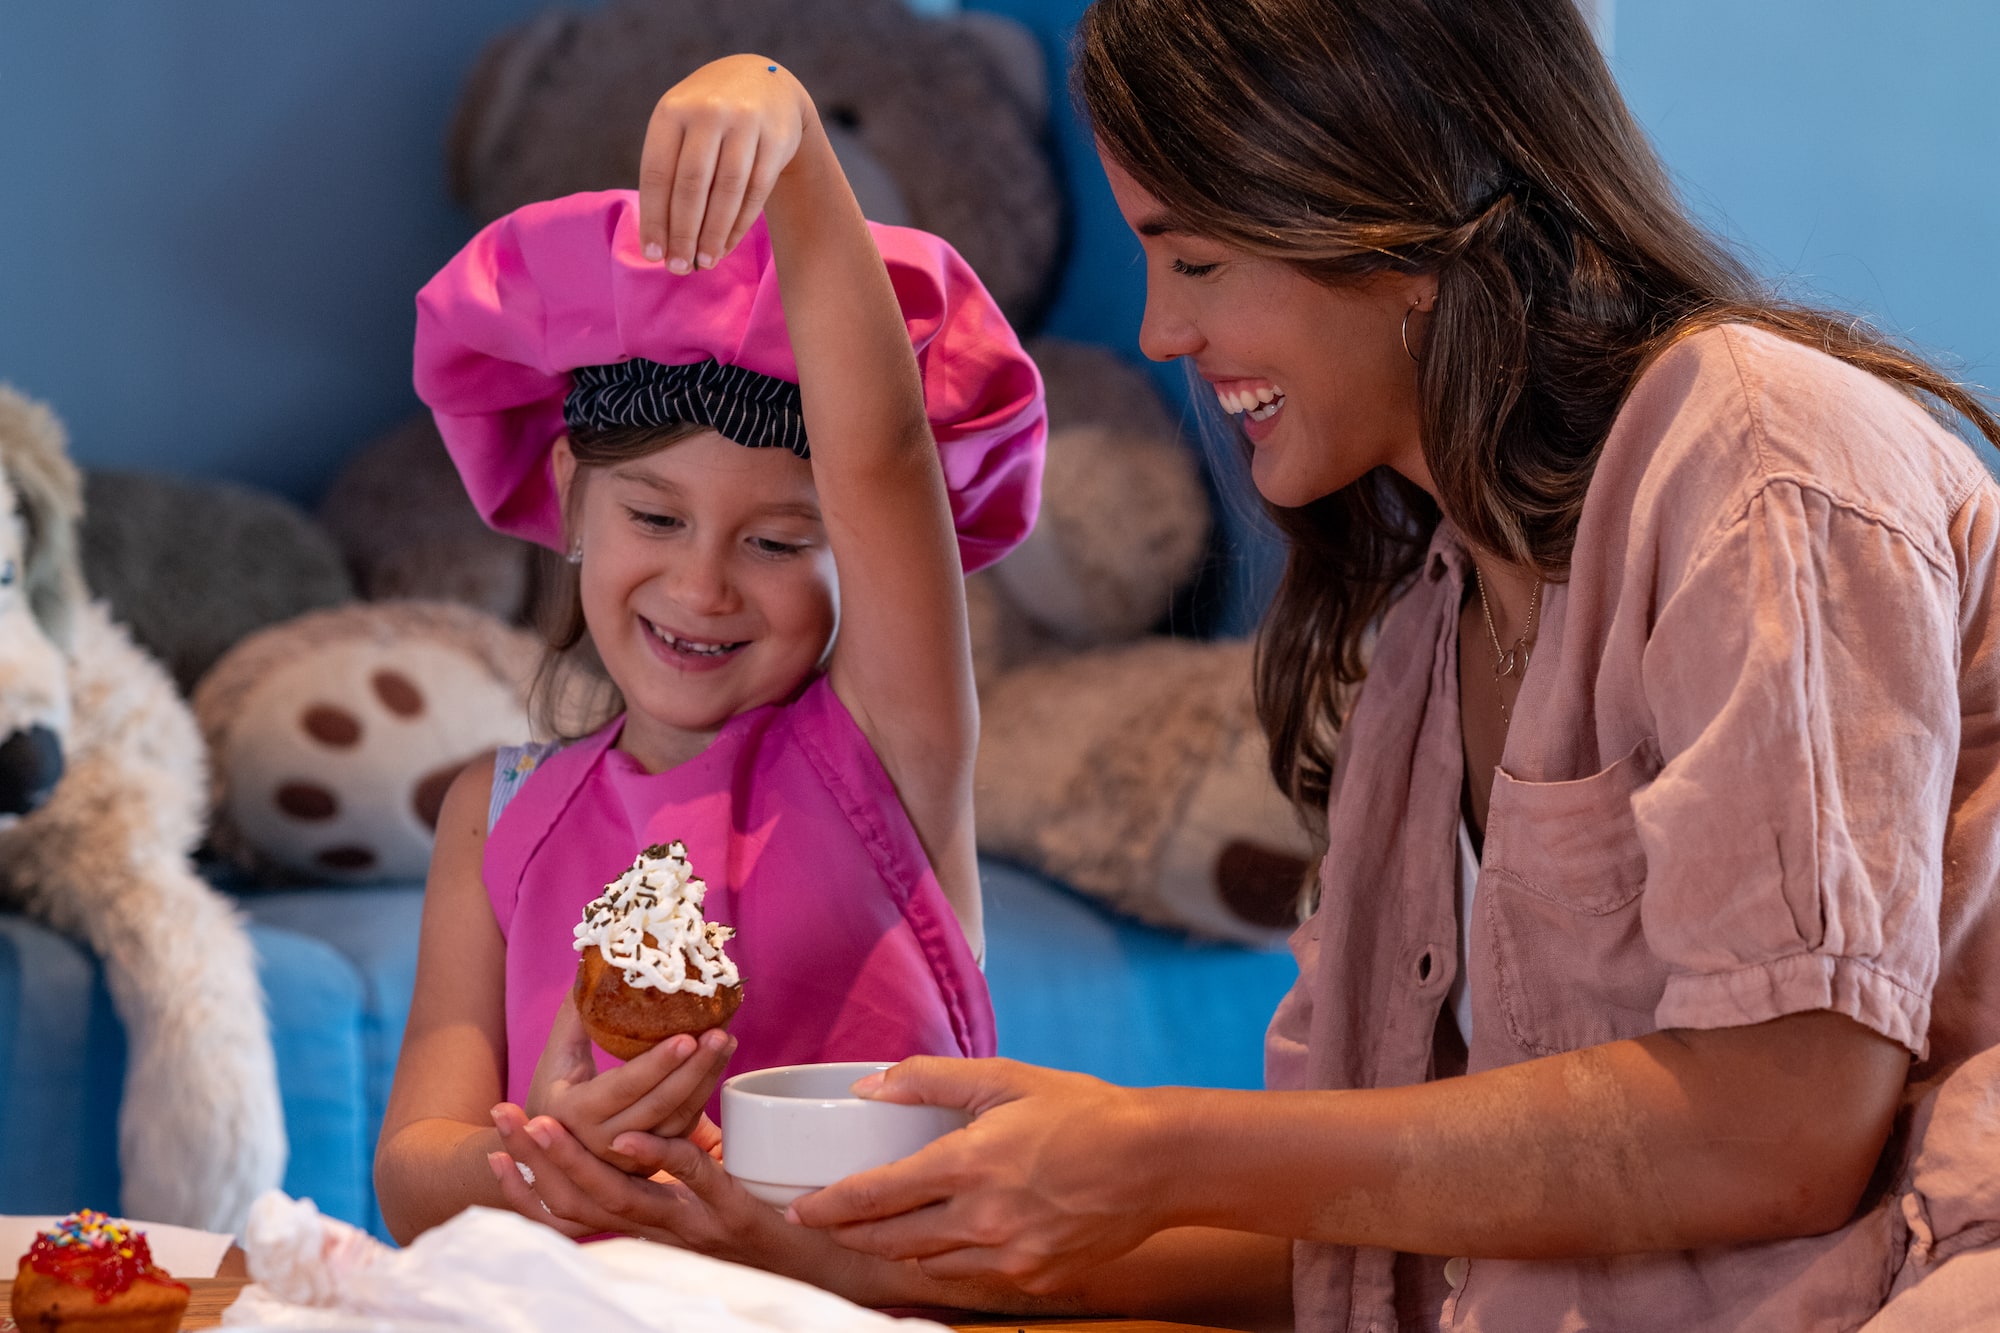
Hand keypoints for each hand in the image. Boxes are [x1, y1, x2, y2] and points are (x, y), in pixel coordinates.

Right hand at [485, 1110, 873, 1293]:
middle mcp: (664, 1238)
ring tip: (542, 1122)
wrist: (842, 1272)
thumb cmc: (779, 1235)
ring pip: (620, 1196)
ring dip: (575, 1159)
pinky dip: (661, 1158)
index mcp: (654, 1234)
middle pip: (580, 1203)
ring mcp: (696, 1230)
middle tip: (501, 1121)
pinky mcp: (737, 1218)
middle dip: (536, 1162)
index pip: (575, 1216)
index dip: (530, 1190)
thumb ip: (684, 1175)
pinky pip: (693, 1184)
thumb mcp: (715, 1205)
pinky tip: (634, 1136)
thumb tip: (658, 1131)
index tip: (493, 1156)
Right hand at [520, 993, 733, 1172]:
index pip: (625, 1086)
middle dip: (695, 1069)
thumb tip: (594, 966)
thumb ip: (575, 1016)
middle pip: (659, 1105)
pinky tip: (717, 1064)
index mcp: (574, 1112)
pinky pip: (683, 1129)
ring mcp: (629, 1155)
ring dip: (706, 1080)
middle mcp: (602, 1141)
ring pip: (677, 1120)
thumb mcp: (556, 1057)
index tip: (688, 1036)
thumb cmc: (553, 1091)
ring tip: (726, 1042)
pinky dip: (703, 1095)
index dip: (658, 1064)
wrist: (549, 1148)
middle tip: (721, 1033)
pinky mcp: (650, 1159)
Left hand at [638, 54, 816, 273]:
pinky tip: (727, 244)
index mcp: (673, 111)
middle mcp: (708, 113)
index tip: (653, 255)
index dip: (654, 218)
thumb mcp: (680, 126)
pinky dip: (740, 223)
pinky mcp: (776, 138)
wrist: (763, 83)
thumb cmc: (708, 119)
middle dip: (684, 233)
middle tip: (679, 268)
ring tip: (704, 263)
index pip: (658, 173)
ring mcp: (745, 123)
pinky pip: (756, 190)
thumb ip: (668, 171)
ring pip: (727, 191)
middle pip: (693, 185)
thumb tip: (660, 241)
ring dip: (714, 233)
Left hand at [788, 1058, 1172, 1294]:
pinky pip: (972, 1276)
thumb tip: (871, 1084)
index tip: (800, 1211)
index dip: (828, 1208)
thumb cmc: (1086, 1112)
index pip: (875, 1196)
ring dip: (898, 1249)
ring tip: (883, 1228)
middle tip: (824, 1225)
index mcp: (969, 1165)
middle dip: (849, 1236)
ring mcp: (1010, 1257)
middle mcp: (983, 1220)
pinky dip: (951, 1259)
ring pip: (928, 1264)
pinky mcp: (1035, 1278)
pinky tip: (950, 1238)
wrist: (1158, 1162)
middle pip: (890, 1242)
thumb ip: (932, 1079)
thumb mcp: (1006, 1078)